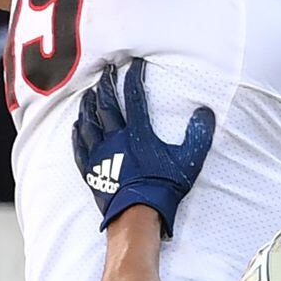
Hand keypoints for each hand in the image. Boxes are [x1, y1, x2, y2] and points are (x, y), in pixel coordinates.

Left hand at [72, 59, 214, 237]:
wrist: (138, 216)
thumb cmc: (164, 187)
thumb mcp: (189, 160)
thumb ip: (198, 135)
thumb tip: (205, 112)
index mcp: (138, 132)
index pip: (134, 96)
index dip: (134, 77)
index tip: (134, 64)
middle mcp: (116, 138)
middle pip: (106, 105)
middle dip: (105, 84)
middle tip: (105, 70)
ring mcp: (101, 154)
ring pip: (89, 123)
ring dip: (88, 105)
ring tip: (88, 93)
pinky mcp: (91, 171)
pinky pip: (80, 148)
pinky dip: (77, 135)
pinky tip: (76, 126)